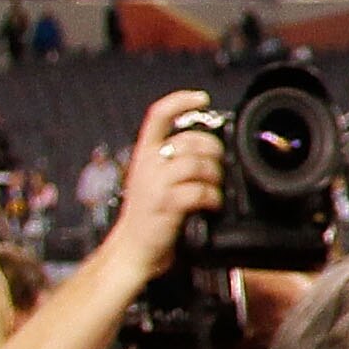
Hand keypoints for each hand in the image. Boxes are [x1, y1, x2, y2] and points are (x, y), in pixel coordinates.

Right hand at [93, 91, 225, 283]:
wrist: (131, 251)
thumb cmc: (149, 216)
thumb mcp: (154, 180)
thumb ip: (173, 162)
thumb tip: (211, 148)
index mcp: (144, 155)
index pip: (158, 116)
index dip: (180, 101)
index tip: (201, 98)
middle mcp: (147, 164)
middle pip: (192, 140)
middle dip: (214, 152)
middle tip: (216, 169)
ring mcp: (155, 184)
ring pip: (199, 164)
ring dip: (215, 177)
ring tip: (213, 190)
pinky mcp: (166, 204)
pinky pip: (200, 191)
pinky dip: (213, 198)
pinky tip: (210, 205)